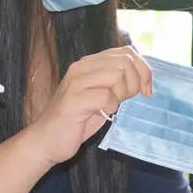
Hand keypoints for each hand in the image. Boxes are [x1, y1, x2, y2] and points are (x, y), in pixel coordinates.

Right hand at [30, 46, 152, 165]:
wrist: (46, 141)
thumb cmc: (77, 120)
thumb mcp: (102, 96)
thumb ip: (118, 83)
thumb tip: (145, 80)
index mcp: (90, 63)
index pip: (127, 52)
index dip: (143, 69)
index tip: (146, 90)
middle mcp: (81, 67)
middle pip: (125, 61)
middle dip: (135, 83)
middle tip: (127, 100)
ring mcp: (76, 82)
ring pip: (117, 74)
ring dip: (122, 94)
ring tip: (112, 106)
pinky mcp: (74, 99)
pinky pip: (106, 96)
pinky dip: (110, 108)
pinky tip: (101, 114)